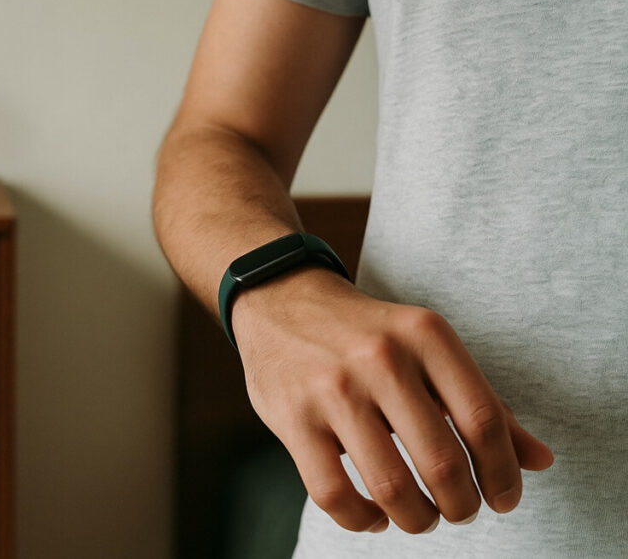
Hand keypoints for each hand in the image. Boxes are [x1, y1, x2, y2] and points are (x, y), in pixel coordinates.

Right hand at [233, 267, 553, 533]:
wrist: (280, 298)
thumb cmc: (365, 332)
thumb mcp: (427, 347)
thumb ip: (480, 401)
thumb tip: (538, 461)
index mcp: (425, 334)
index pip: (484, 419)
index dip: (502, 472)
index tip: (503, 499)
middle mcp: (380, 358)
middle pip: (441, 462)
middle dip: (460, 505)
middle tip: (459, 510)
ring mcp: (332, 389)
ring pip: (390, 487)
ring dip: (417, 519)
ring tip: (419, 516)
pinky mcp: (292, 417)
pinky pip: (334, 494)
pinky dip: (362, 520)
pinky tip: (373, 515)